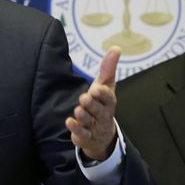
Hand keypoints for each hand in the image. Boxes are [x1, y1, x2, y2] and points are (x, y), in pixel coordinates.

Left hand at [66, 46, 120, 160]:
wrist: (101, 134)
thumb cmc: (101, 104)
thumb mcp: (105, 86)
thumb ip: (108, 68)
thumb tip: (116, 48)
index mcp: (108, 102)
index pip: (108, 98)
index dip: (103, 94)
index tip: (97, 89)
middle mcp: (103, 115)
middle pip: (98, 110)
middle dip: (92, 104)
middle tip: (85, 98)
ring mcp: (94, 127)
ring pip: (89, 121)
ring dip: (83, 116)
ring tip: (78, 110)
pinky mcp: (85, 136)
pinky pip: (82, 134)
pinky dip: (76, 129)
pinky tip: (69, 122)